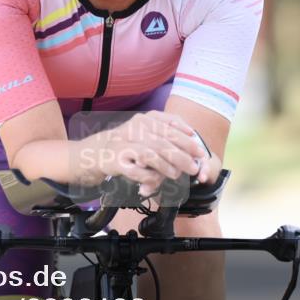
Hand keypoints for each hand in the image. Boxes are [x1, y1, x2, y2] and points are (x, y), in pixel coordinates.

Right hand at [87, 111, 206, 196]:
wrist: (98, 152)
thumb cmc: (131, 145)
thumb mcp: (149, 134)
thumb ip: (169, 135)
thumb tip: (193, 143)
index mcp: (146, 119)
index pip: (171, 125)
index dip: (188, 139)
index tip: (200, 152)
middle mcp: (135, 127)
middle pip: (164, 141)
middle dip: (183, 156)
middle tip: (194, 168)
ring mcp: (124, 143)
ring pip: (151, 155)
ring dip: (167, 166)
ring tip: (176, 175)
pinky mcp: (116, 160)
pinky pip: (137, 170)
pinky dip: (149, 176)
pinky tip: (155, 180)